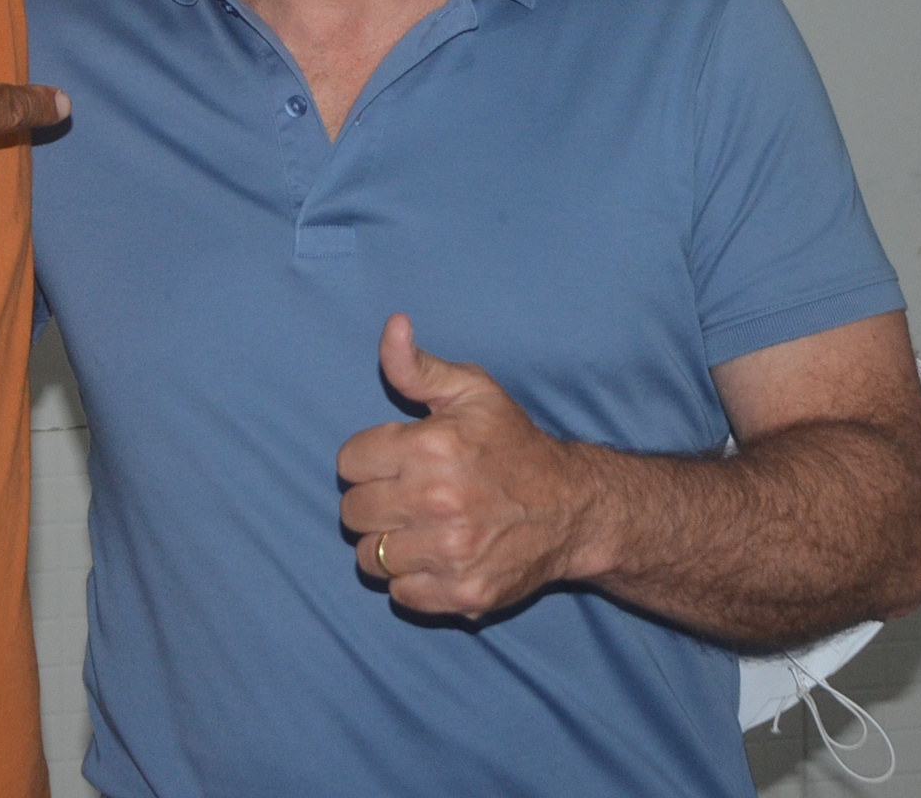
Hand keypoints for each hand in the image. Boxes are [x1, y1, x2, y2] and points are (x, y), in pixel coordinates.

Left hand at [336, 313, 597, 619]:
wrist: (572, 507)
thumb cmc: (513, 444)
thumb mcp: (472, 391)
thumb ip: (417, 366)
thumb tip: (392, 327)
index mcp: (432, 447)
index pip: (348, 463)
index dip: (368, 459)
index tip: (395, 461)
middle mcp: (438, 501)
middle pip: (352, 513)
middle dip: (372, 501)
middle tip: (404, 496)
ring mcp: (452, 553)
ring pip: (370, 558)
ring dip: (387, 544)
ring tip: (417, 528)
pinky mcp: (464, 593)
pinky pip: (401, 594)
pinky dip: (411, 580)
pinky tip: (434, 557)